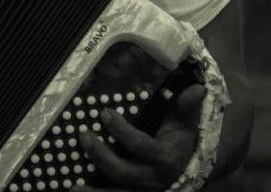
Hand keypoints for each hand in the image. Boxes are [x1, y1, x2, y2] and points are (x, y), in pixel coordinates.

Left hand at [78, 83, 204, 190]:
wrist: (187, 167)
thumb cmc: (181, 139)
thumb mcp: (186, 123)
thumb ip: (187, 107)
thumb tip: (198, 89)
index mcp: (165, 159)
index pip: (140, 146)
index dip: (121, 131)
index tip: (104, 113)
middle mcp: (152, 179)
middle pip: (123, 172)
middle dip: (101, 155)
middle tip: (84, 135)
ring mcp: (142, 190)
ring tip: (72, 187)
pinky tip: (76, 190)